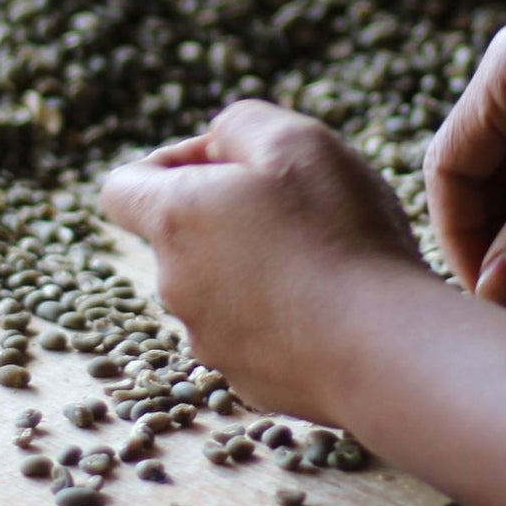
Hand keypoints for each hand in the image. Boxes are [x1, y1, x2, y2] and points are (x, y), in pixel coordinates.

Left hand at [101, 100, 424, 422]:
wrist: (384, 346)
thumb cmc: (337, 232)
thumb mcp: (292, 138)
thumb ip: (239, 124)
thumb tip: (218, 144)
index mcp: (173, 219)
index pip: (121, 188)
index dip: (171, 161)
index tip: (230, 161)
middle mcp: (175, 284)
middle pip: (181, 235)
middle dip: (228, 211)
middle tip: (298, 202)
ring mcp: (210, 340)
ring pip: (220, 284)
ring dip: (257, 262)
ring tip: (325, 254)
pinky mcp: (249, 380)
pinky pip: (256, 332)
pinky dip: (283, 313)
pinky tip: (334, 304)